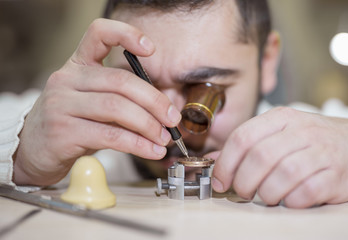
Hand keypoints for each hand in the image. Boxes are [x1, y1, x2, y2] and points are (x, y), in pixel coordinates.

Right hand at [13, 18, 180, 185]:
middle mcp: (67, 79)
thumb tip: (163, 111)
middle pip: (120, 81)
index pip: (99, 34)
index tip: (151, 49)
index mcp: (77, 65)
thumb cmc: (71, 123)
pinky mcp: (64, 132)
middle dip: (155, 101)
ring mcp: (62, 105)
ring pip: (116, 108)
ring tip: (164, 138)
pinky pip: (110, 136)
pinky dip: (137, 144)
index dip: (126, 34)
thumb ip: (123, 100)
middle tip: (173, 119)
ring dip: (148, 125)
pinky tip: (151, 150)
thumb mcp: (94, 103)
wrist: (33, 149)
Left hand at [211, 107, 347, 207]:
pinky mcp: (336, 175)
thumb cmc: (311, 140)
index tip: (220, 180)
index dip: (225, 163)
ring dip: (267, 193)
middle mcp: (301, 131)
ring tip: (266, 196)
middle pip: (259, 157)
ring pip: (282, 175)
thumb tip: (214, 160)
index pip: (243, 137)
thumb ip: (247, 145)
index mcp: (281, 118)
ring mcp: (321, 152)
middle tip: (243, 192)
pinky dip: (291, 201)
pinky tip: (289, 198)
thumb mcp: (278, 132)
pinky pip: (306, 193)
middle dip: (244, 182)